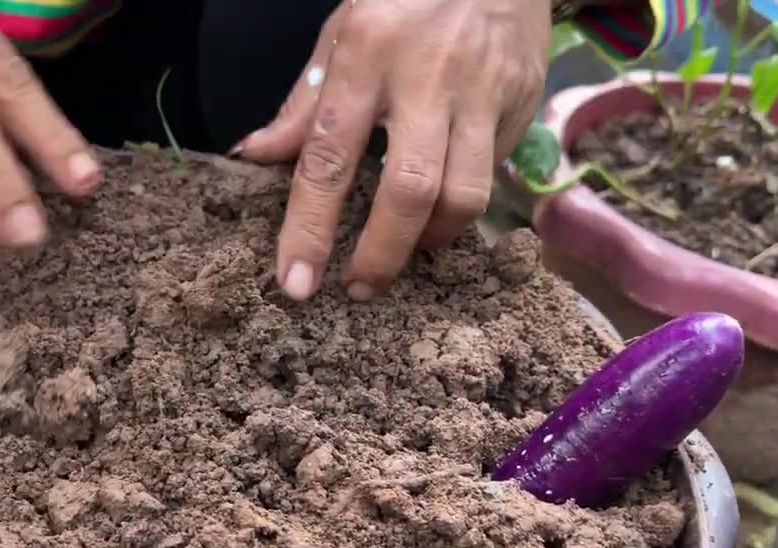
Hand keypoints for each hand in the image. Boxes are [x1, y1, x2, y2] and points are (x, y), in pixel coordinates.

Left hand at [235, 0, 549, 300]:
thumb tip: (254, 157)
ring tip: (407, 249)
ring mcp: (484, 94)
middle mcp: (429, 78)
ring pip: (465, 196)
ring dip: (431, 239)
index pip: (329, 157)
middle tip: (361, 288)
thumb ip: (304, 101)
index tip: (297, 282)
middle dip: (382, 254)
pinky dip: (464, 204)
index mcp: (367, 56)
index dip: (310, 227)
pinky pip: (493, 175)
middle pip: (410, 190)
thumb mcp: (343, 31)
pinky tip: (444, 204)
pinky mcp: (523, 105)